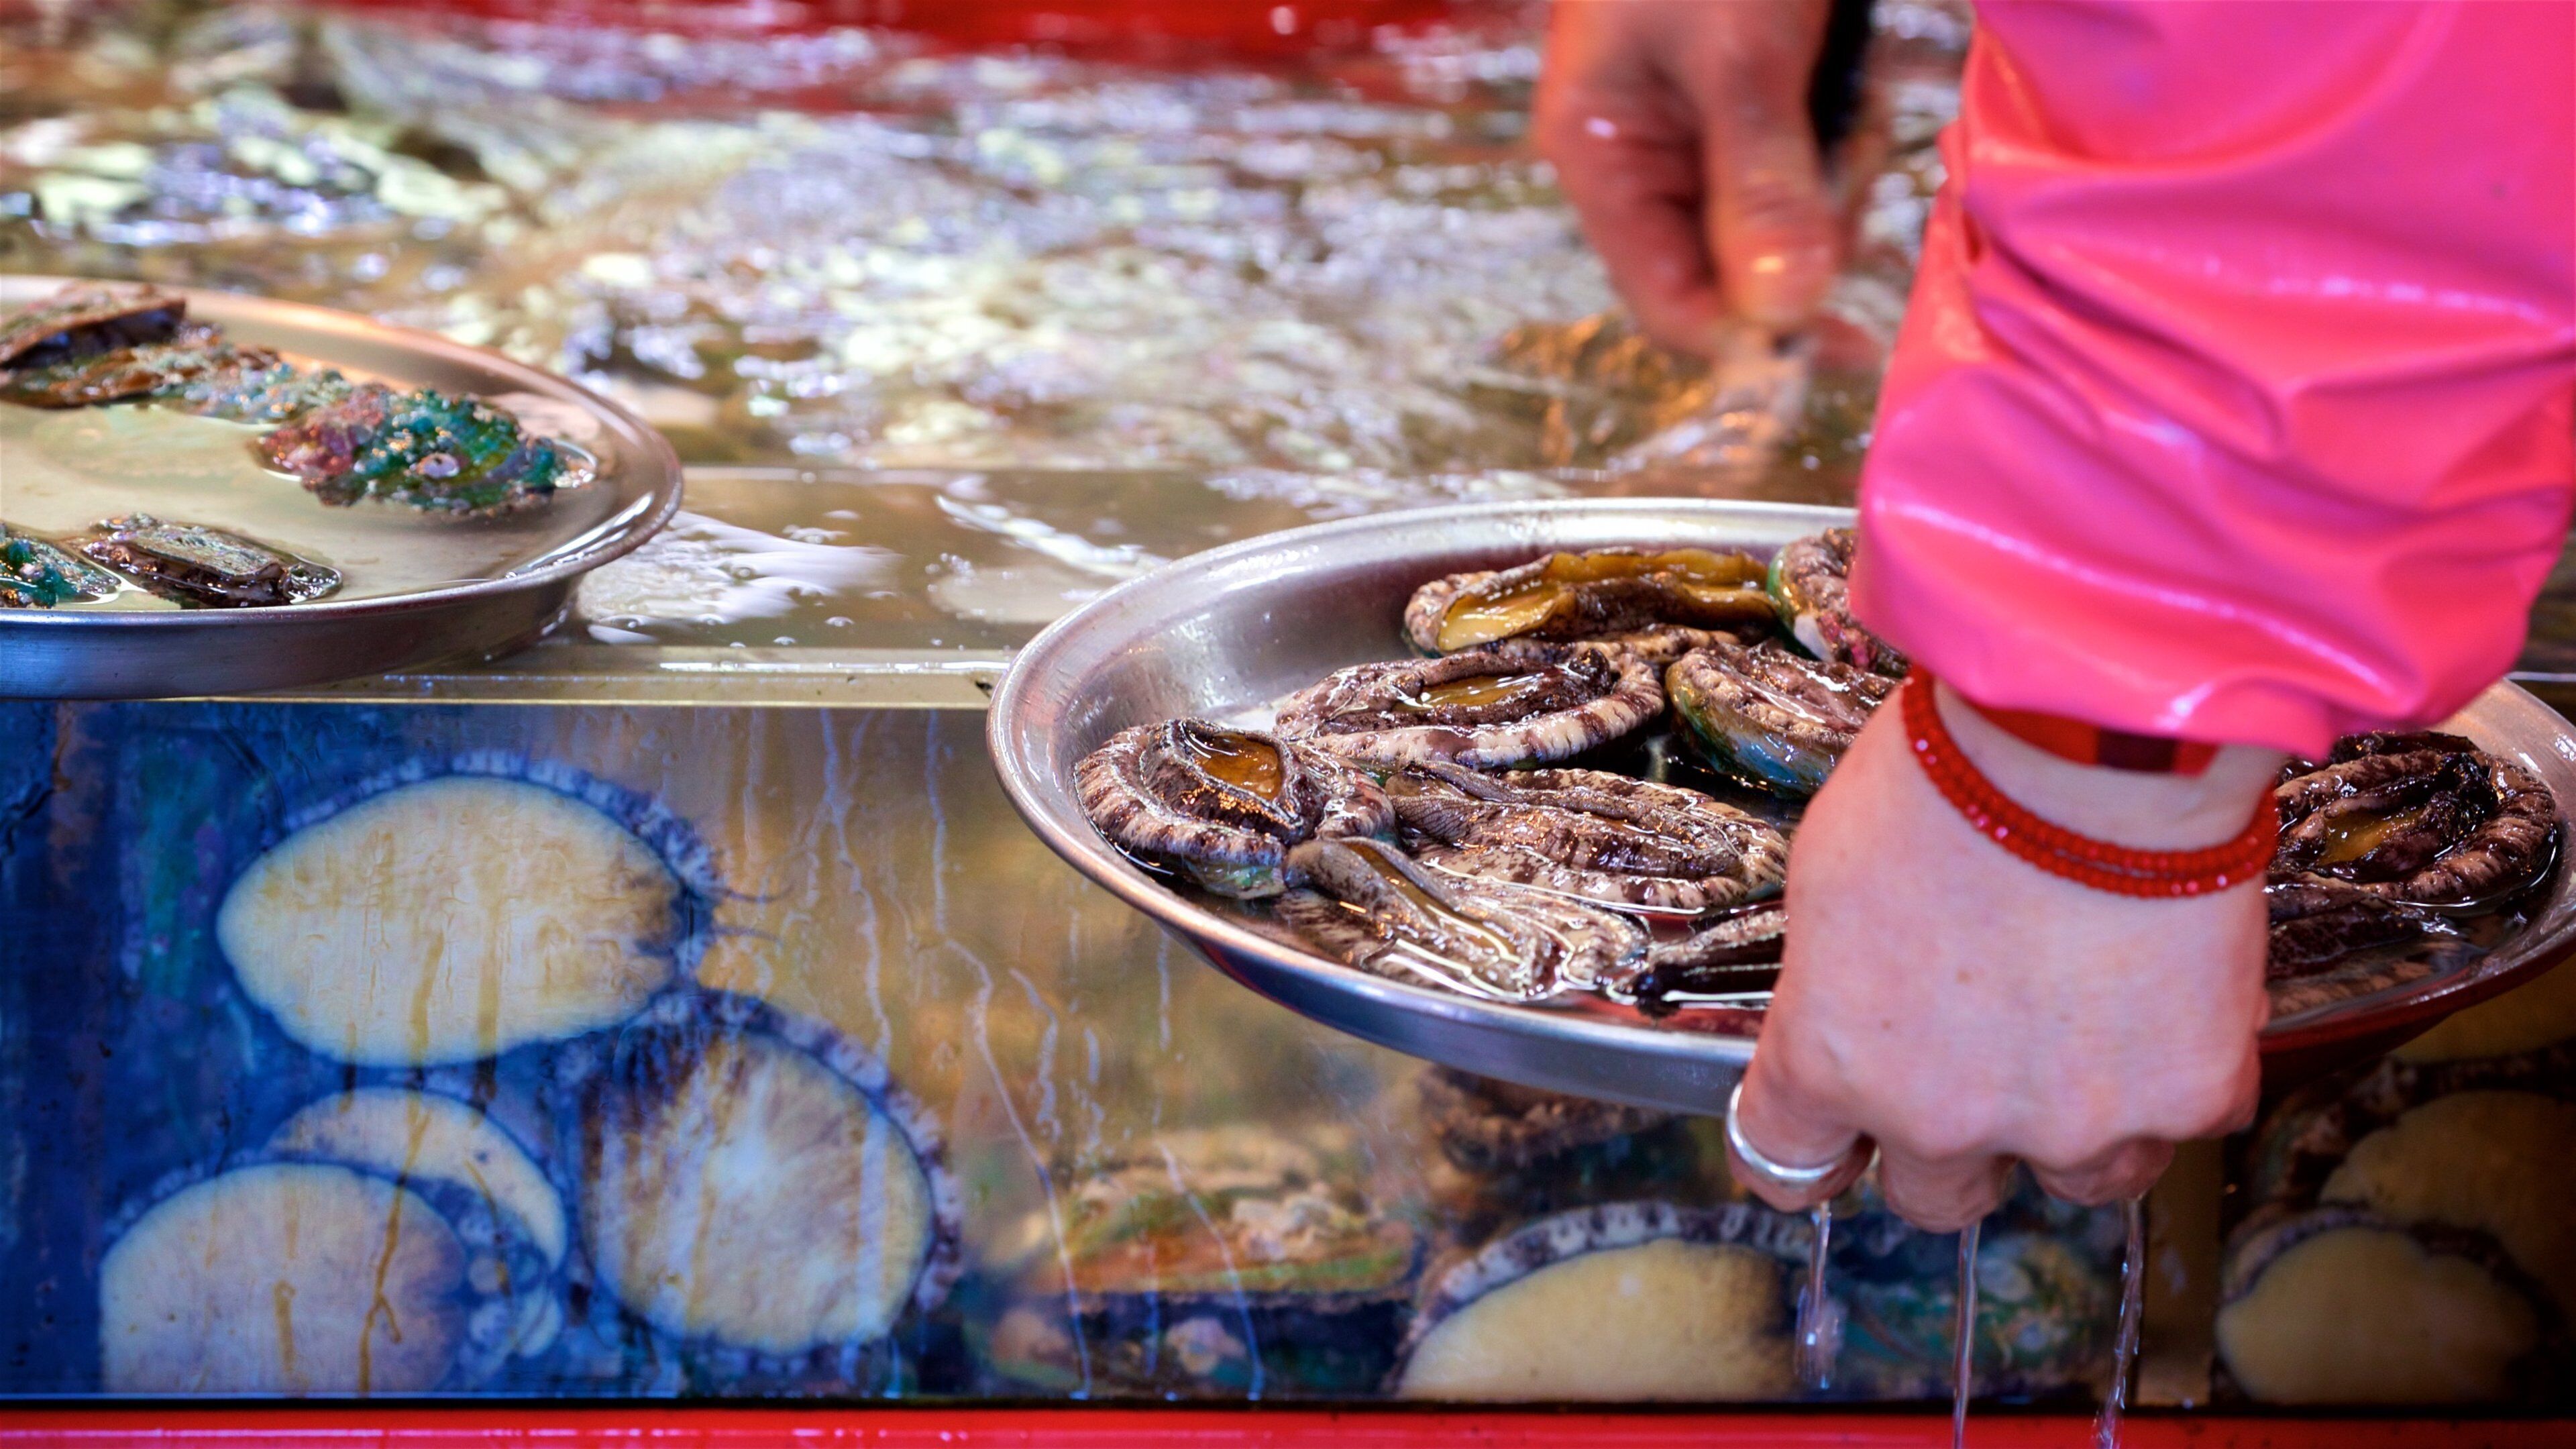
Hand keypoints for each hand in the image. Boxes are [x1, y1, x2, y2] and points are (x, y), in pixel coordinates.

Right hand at [1534, 0, 1840, 352]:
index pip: (1670, 304)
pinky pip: (1808, 171)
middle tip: (1854, 153)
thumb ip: (1760, 181)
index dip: (1754, 339)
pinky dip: (1844, 140)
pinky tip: (1847, 79)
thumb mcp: (1737, 55)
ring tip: (1848, 92)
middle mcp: (1645, 168)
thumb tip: (1785, 313)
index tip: (1848, 346)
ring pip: (1787, 224)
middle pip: (1740, 271)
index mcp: (1603, 161)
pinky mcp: (1750, 113)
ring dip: (1838, 177)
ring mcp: (1699, 143)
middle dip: (1813, 232)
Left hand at [1732, 684, 2285, 1229]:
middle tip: (1981, 1063)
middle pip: (1935, 1197)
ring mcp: (2072, 1122)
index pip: (1787, 1162)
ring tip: (2091, 1024)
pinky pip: (2180, 1120)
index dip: (1812, 1154)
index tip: (1832, 1144)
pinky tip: (2166, 993)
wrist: (2098, 740)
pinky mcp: (2187, 1098)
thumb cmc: (1950, 774)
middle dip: (1951, 1142)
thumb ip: (1841, 976)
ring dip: (2076, 1124)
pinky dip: (2175, 1071)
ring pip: (2075, 1180)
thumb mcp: (1832, 873)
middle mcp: (1943, 1118)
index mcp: (1833, 1060)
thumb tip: (1859, 1002)